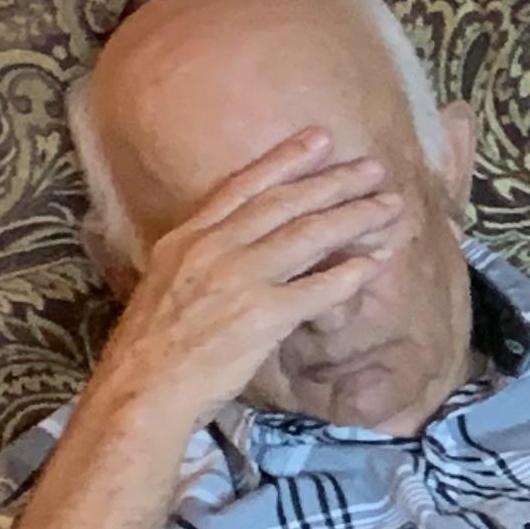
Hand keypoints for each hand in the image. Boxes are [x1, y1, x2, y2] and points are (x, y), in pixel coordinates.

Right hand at [92, 131, 403, 429]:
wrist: (140, 390)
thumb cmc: (149, 348)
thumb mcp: (163, 283)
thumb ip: (200, 258)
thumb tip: (236, 247)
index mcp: (188, 238)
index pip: (243, 187)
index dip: (285, 160)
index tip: (319, 138)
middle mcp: (215, 248)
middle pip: (286, 203)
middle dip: (334, 182)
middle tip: (373, 167)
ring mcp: (240, 279)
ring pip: (310, 236)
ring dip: (355, 217)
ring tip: (389, 207)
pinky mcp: (262, 315)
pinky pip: (319, 288)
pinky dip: (351, 274)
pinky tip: (376, 264)